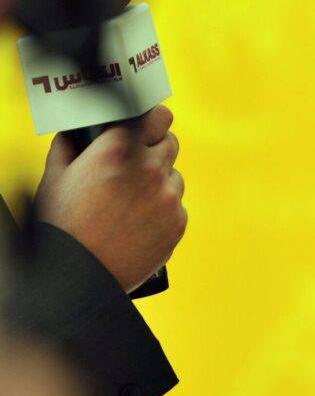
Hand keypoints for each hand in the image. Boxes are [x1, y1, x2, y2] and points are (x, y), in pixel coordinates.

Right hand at [35, 105, 186, 293]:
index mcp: (117, 150)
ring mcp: (166, 196)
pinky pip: (176, 205)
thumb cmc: (60, 226)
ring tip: (128, 203)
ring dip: (158, 181)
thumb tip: (82, 129)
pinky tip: (137, 223)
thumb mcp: (55, 178)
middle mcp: (148, 168)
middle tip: (132, 166)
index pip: (156, 115)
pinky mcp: (178, 222)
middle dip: (153, 150)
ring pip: (173, 175)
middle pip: (169, 142)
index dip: (152, 119)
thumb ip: (71, 145)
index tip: (148, 124)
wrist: (75, 280)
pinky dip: (162, 210)